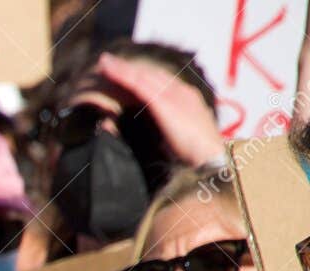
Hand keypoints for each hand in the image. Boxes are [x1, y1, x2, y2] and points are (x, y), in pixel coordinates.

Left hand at [95, 52, 224, 167]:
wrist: (211, 163)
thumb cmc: (193, 160)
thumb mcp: (175, 142)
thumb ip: (161, 134)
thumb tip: (141, 138)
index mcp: (186, 101)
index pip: (160, 82)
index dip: (140, 77)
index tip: (121, 73)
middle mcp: (182, 93)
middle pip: (151, 75)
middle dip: (129, 68)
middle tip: (106, 62)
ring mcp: (175, 96)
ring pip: (144, 76)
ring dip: (122, 69)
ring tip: (104, 62)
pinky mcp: (165, 103)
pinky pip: (140, 85)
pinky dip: (124, 76)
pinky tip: (110, 71)